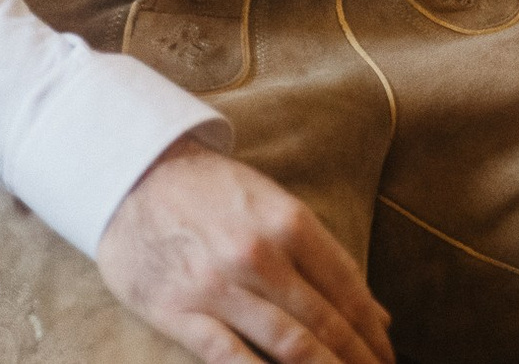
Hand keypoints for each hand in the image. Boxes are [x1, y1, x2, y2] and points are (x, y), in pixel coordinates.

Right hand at [97, 140, 393, 363]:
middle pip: (324, 321)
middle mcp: (259, 254)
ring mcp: (218, 285)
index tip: (387, 354)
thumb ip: (321, 257)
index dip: (372, 329)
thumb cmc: (210, 191)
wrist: (131, 174)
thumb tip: (376, 312)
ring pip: (288, 344)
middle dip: (356, 357)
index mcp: (288, 221)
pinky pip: (229, 356)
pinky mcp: (179, 311)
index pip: (347, 287)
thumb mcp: (273, 205)